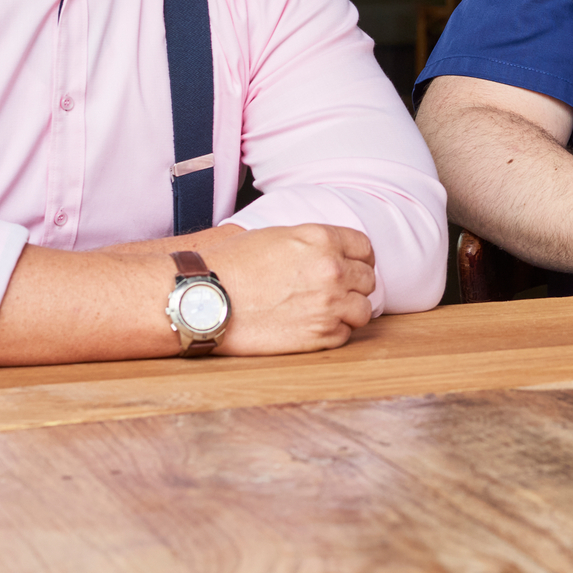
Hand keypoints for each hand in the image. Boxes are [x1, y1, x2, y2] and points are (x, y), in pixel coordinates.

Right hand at [199, 223, 375, 355]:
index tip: (350, 268)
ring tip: (324, 313)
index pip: (364, 248)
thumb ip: (310, 244)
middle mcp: (332, 269)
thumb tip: (325, 252)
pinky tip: (310, 327)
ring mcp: (329, 304)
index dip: (358, 259)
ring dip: (347, 312)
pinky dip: (332, 333)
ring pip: (363, 310)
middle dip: (353, 286)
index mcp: (322, 239)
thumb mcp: (276, 236)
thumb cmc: (230, 265)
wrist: (205, 298)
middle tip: (333, 293)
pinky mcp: (319, 335)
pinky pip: (344, 335)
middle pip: (368, 280)